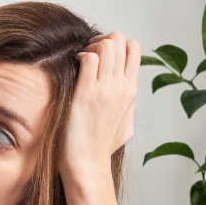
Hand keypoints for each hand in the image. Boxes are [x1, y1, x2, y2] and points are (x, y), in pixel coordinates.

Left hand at [60, 31, 140, 185]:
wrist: (88, 165)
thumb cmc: (101, 149)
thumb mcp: (124, 125)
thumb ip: (127, 105)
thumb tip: (127, 96)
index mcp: (130, 91)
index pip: (134, 48)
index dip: (116, 43)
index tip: (100, 55)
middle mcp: (121, 87)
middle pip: (120, 40)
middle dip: (101, 39)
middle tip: (87, 53)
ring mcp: (106, 90)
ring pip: (106, 45)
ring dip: (89, 46)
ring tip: (79, 61)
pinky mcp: (87, 95)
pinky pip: (88, 59)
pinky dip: (79, 57)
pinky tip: (71, 70)